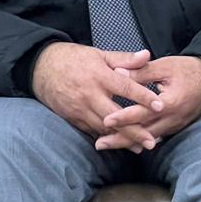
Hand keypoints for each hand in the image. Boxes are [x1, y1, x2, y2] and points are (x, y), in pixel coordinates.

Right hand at [31, 43, 163, 150]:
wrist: (41, 68)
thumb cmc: (74, 59)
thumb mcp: (99, 54)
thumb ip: (124, 58)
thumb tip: (147, 55)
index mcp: (99, 76)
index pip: (125, 87)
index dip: (143, 97)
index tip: (159, 106)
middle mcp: (89, 94)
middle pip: (115, 115)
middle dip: (134, 130)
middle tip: (151, 141)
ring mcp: (79, 108)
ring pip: (103, 127)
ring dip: (122, 138)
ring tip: (139, 147)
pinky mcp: (72, 118)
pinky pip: (91, 130)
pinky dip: (106, 137)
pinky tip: (118, 143)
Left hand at [95, 56, 200, 150]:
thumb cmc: (189, 69)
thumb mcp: (165, 66)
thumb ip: (141, 71)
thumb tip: (117, 73)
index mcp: (171, 102)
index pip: (143, 112)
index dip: (124, 117)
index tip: (106, 121)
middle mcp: (173, 118)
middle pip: (143, 132)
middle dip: (121, 139)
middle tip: (99, 144)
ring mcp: (176, 125)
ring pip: (149, 138)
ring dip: (128, 142)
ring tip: (107, 145)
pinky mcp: (176, 127)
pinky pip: (156, 137)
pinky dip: (140, 140)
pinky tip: (127, 142)